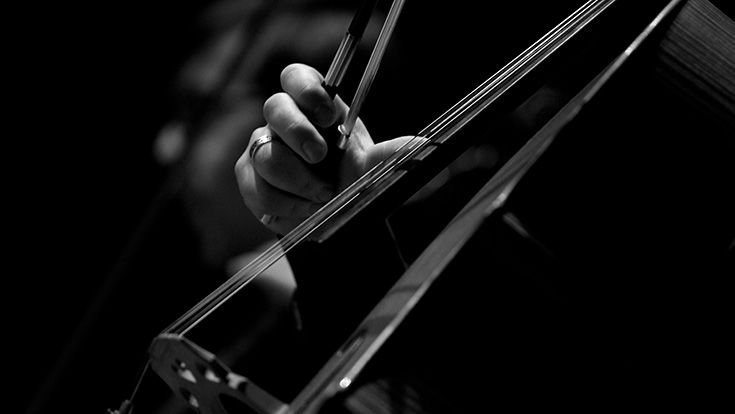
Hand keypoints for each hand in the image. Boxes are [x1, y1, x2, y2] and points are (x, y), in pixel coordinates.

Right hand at [235, 63, 414, 233]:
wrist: (333, 220)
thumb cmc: (353, 183)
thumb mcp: (377, 168)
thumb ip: (395, 155)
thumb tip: (424, 146)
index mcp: (316, 108)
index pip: (296, 77)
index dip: (306, 89)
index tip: (328, 115)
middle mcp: (285, 122)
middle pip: (274, 106)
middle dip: (298, 133)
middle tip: (321, 157)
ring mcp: (262, 148)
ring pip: (265, 154)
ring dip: (298, 181)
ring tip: (322, 195)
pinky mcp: (249, 178)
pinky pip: (257, 189)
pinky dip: (286, 205)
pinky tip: (305, 210)